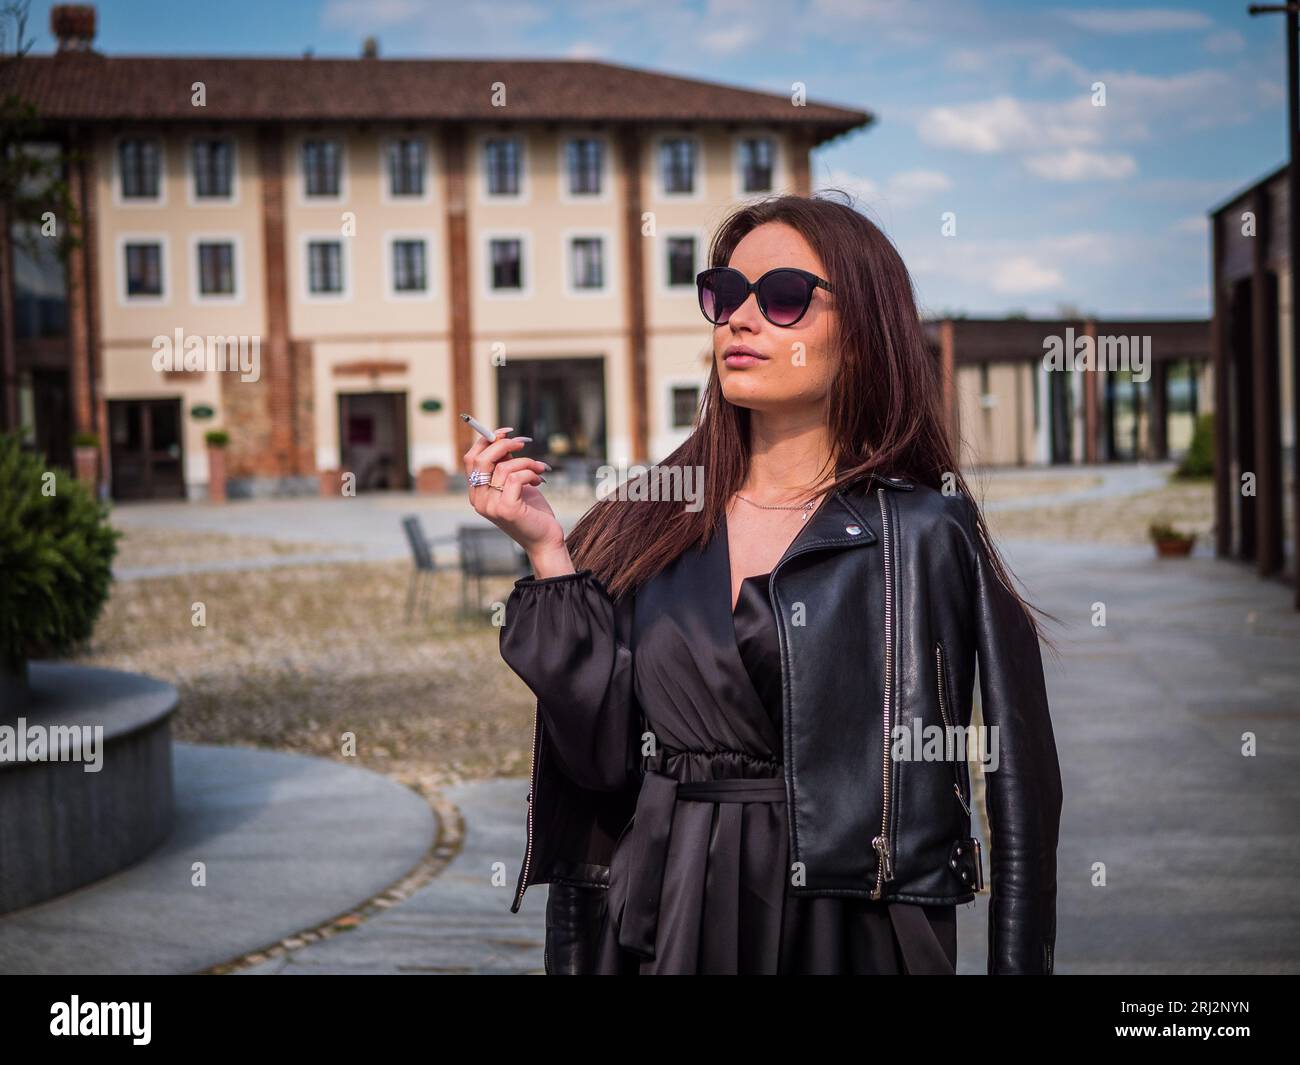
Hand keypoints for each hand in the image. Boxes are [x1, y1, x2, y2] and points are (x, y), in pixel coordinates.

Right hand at [464, 427, 572, 573]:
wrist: (545, 540)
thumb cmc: (532, 512)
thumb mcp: (515, 483)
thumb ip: (506, 465)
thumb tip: (504, 439)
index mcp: (477, 493)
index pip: (470, 459)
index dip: (486, 440)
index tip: (506, 432)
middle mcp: (478, 500)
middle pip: (481, 459)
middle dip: (504, 445)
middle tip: (524, 443)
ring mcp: (490, 506)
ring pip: (503, 467)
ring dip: (526, 462)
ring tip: (539, 469)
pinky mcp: (506, 509)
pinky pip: (515, 477)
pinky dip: (530, 473)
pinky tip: (539, 481)